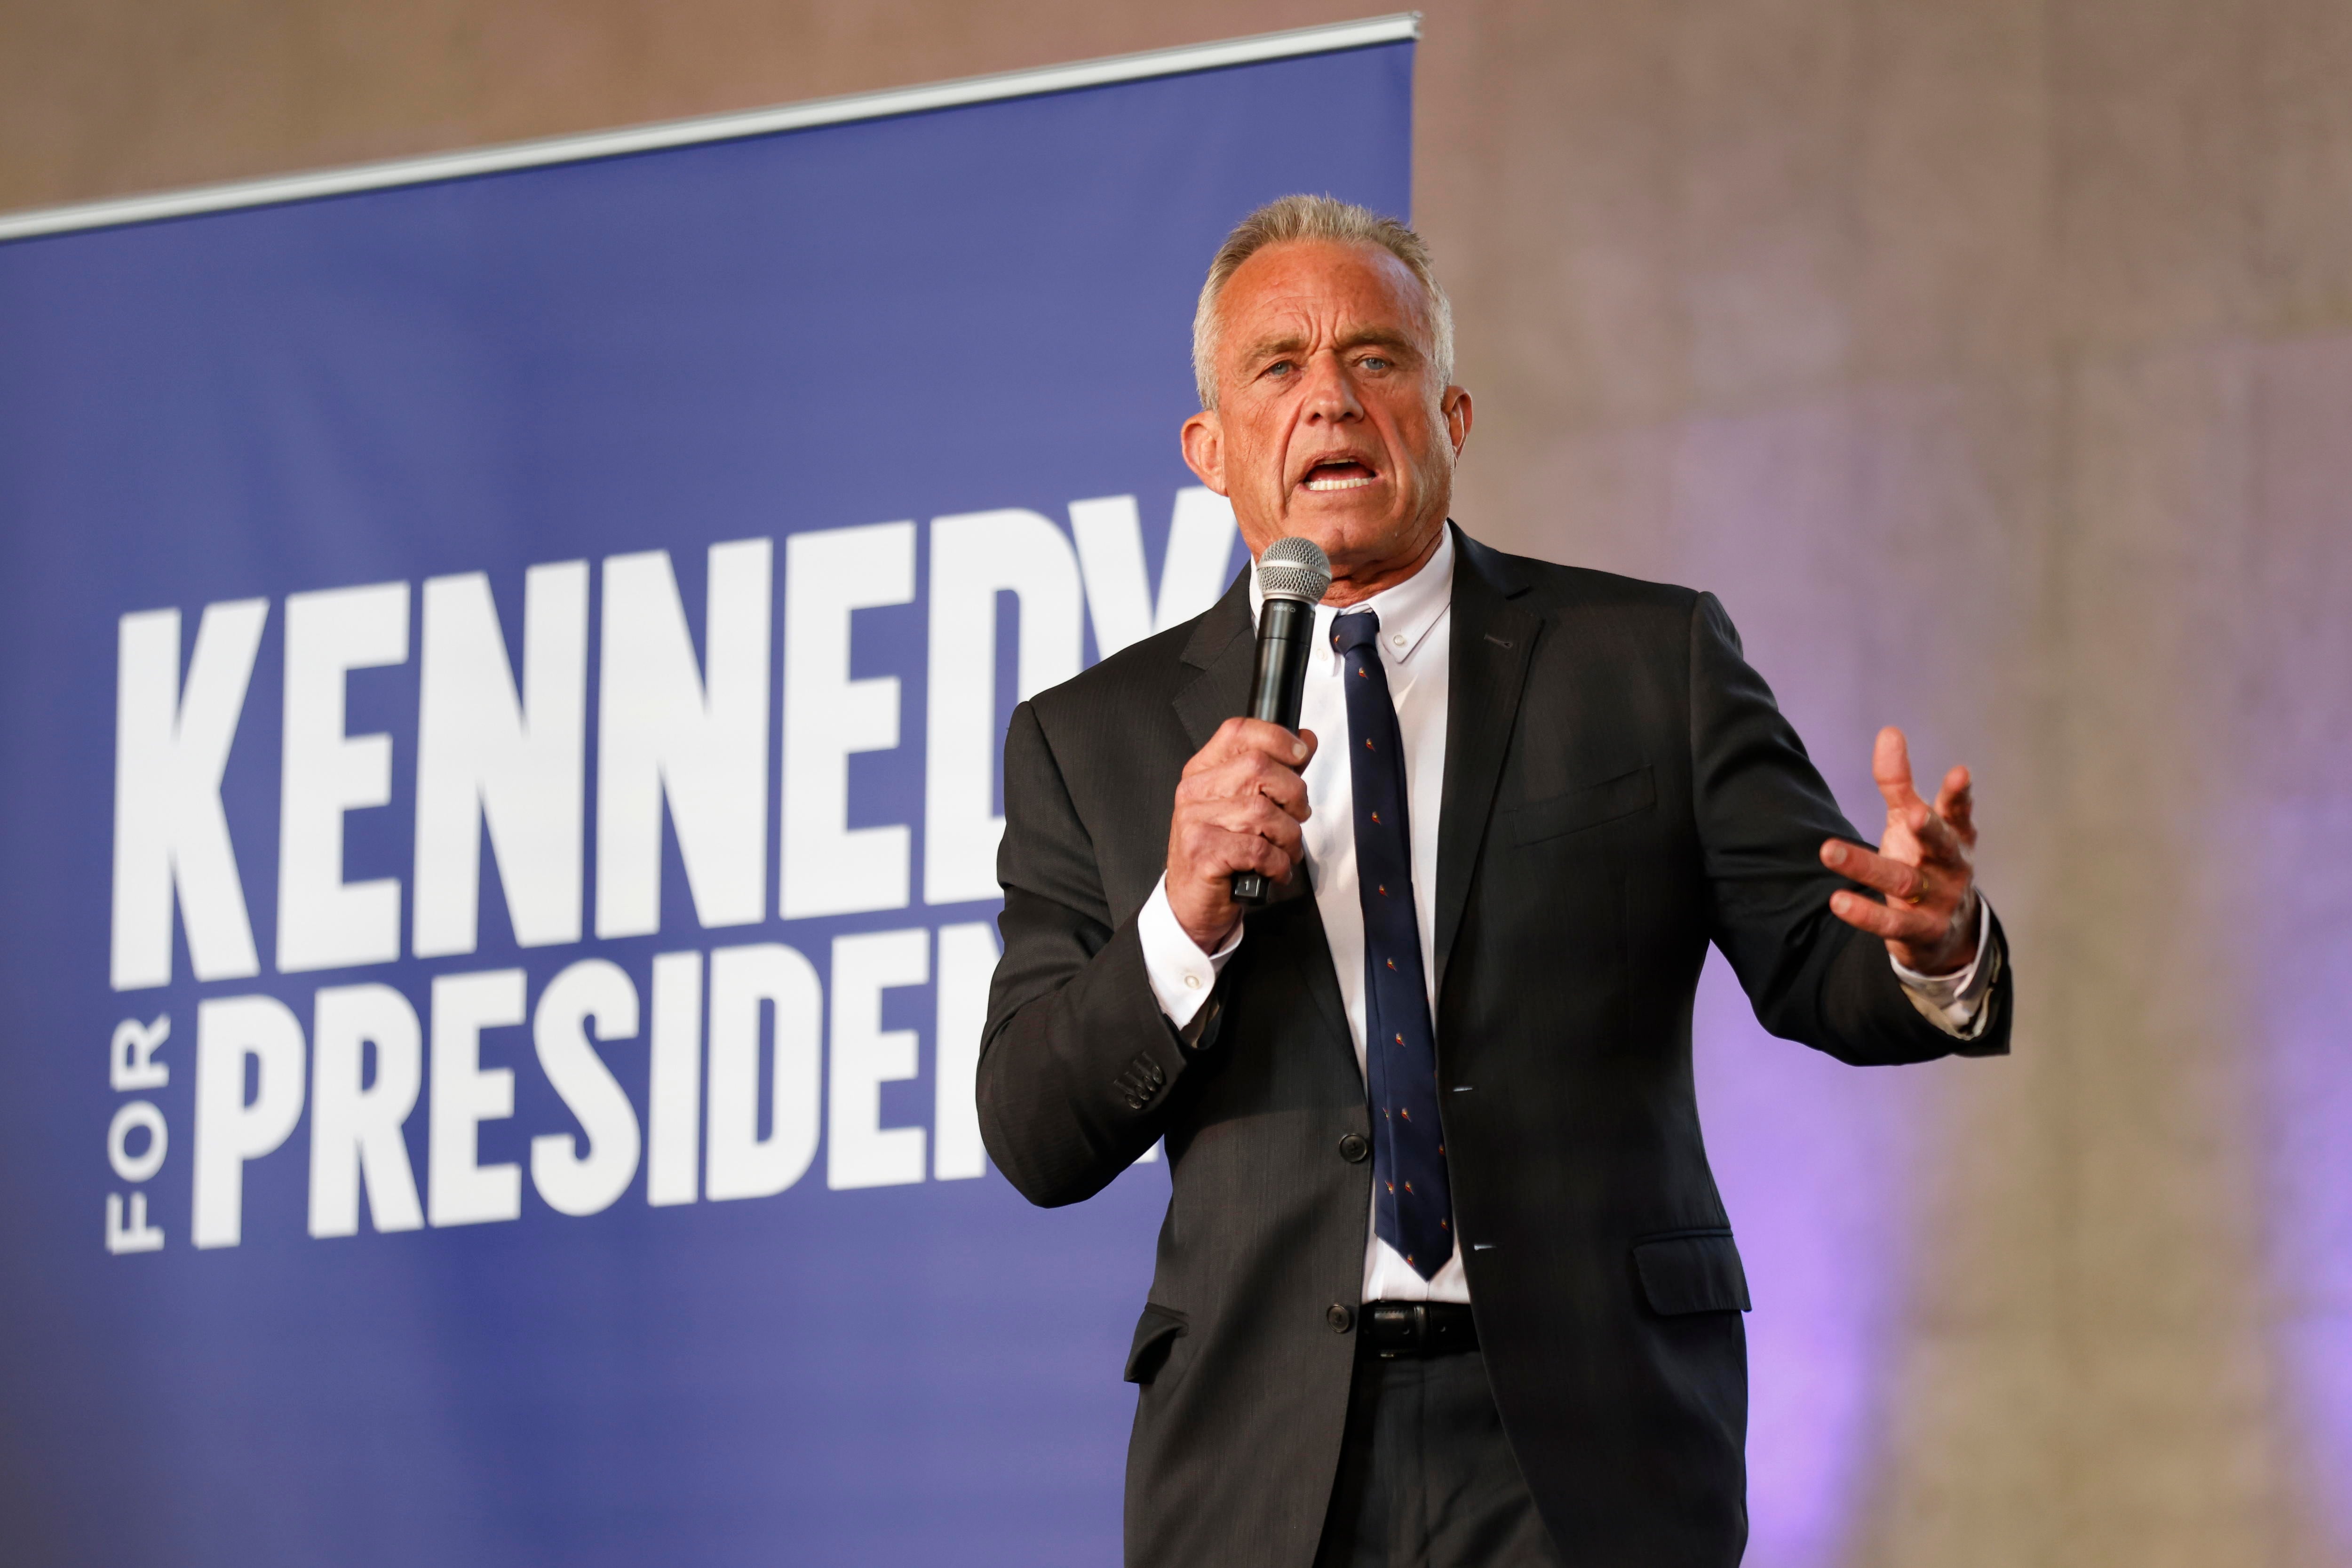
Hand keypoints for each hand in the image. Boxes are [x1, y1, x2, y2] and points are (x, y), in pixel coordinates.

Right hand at [1166, 718, 1317, 950]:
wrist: (1190, 902)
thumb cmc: (1219, 853)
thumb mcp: (1243, 806)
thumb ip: (1273, 773)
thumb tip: (1305, 741)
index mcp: (1203, 771)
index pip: (1238, 732)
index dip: (1277, 738)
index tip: (1299, 754)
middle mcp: (1195, 791)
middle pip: (1258, 768)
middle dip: (1293, 794)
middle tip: (1296, 816)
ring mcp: (1195, 821)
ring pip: (1263, 812)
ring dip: (1288, 836)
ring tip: (1284, 850)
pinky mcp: (1203, 852)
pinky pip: (1258, 849)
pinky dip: (1278, 863)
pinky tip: (1273, 869)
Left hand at [1820, 726, 1979, 975]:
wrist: (1943, 931)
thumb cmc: (1925, 860)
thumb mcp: (1911, 821)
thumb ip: (1899, 783)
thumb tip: (1889, 731)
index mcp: (1955, 836)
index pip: (1958, 812)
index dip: (1961, 794)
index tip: (1961, 773)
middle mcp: (1952, 867)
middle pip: (1942, 846)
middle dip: (1930, 830)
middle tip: (1915, 815)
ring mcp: (1939, 901)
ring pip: (1905, 882)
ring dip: (1867, 867)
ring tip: (1829, 851)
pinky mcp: (1921, 932)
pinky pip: (1892, 924)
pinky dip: (1865, 914)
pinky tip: (1837, 901)